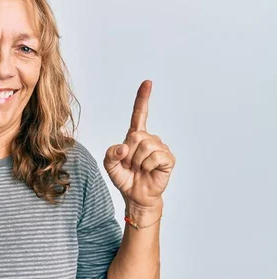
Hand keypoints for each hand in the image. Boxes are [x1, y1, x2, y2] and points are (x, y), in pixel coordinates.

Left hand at [103, 80, 175, 211]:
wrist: (135, 196)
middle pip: (136, 135)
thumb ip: (110, 154)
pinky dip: (147, 166)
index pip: (139, 114)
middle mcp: (149, 139)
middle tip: (130, 164)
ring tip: (138, 169)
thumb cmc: (124, 178)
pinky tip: (148, 171)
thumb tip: (124, 148)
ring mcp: (160, 147)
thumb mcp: (109, 165)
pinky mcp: (168, 159)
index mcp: (135, 136)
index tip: (148, 83)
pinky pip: (155, 157)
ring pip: (145, 146)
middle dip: (128, 153)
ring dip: (137, 162)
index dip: (143, 98)